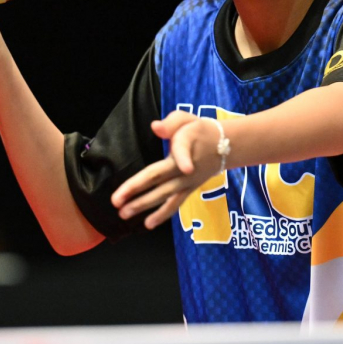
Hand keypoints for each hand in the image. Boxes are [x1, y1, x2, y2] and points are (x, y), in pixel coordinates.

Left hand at [111, 111, 223, 229]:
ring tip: (124, 214)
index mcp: (186, 145)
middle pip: (161, 179)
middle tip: (117, 202)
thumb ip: (171, 122)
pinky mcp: (189, 190)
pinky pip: (174, 204)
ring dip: (144, 205)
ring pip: (165, 195)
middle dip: (138, 190)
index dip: (185, 159)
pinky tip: (147, 224)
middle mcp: (186, 168)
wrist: (225, 147)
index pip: (185, 151)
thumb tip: (155, 127)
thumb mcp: (188, 119)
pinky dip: (162, 214)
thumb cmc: (199, 130)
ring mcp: (188, 181)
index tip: (187, 168)